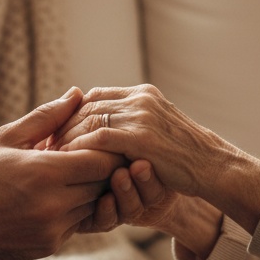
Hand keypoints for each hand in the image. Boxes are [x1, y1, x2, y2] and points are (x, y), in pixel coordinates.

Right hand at [0, 88, 123, 259]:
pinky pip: (77, 224)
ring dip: (90, 192)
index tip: (103, 142)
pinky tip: (57, 198)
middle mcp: (53, 205)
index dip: (107, 151)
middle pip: (102, 185)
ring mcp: (52, 230)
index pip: (102, 162)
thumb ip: (47, 116)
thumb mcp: (9, 137)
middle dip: (103, 171)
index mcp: (45, 172)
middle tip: (94, 157)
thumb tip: (76, 94)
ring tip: (73, 176)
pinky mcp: (48, 246)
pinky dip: (74, 211)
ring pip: (93, 207)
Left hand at [51, 84, 223, 196]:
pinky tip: (68, 160)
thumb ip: (134, 120)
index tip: (58, 129)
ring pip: (90, 119)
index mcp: (143, 93)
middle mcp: (140, 99)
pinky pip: (99, 137)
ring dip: (67, 136)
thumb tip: (104, 123)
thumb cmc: (185, 155)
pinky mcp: (141, 137)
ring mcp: (141, 116)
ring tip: (52, 153)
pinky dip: (80, 147)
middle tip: (46, 142)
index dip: (74, 112)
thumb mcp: (159, 127)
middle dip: (65, 124)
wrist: (213, 166)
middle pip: (88, 105)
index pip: (96, 96)